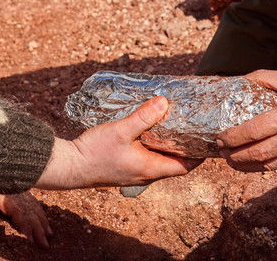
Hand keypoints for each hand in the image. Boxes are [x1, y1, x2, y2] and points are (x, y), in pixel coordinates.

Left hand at [0, 175, 51, 246]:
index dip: (29, 226)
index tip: (36, 240)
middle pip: (27, 204)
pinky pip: (22, 194)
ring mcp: (3, 180)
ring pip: (27, 198)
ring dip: (38, 215)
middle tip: (46, 242)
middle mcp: (3, 182)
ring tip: (47, 230)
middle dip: (38, 224)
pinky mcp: (0, 180)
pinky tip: (36, 212)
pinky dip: (32, 205)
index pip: (18, 209)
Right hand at [35, 96, 201, 189]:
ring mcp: (134, 172)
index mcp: (150, 169)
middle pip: (174, 162)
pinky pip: (146, 157)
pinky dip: (153, 145)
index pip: (185, 167)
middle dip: (185, 146)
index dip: (199, 156)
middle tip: (193, 126)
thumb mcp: (121, 130)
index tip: (208, 140)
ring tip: (174, 124)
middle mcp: (145, 174)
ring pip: (159, 159)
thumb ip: (143, 117)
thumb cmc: (94, 152)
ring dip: (168, 144)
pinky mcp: (124, 167)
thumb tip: (164, 103)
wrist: (68, 166)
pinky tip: (149, 129)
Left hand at [217, 69, 276, 171]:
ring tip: (232, 160)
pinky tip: (254, 161)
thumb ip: (264, 78)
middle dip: (235, 156)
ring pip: (268, 166)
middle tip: (221, 153)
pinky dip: (265, 165)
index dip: (234, 137)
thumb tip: (239, 80)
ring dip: (246, 165)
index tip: (220, 138)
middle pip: (258, 153)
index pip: (255, 131)